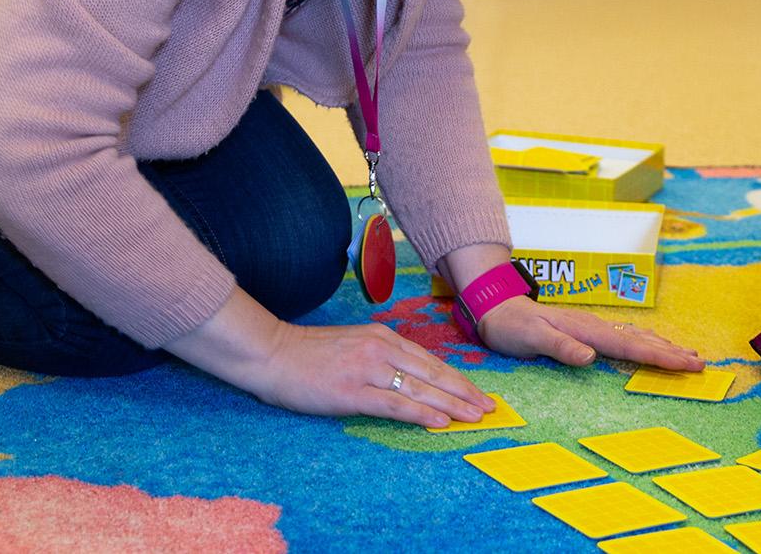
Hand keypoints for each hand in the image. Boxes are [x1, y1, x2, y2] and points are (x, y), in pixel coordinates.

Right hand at [167, 294, 494, 428]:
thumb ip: (378, 357)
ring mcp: (368, 369)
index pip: (429, 360)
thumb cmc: (306, 352)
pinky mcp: (353, 391)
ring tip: (474, 417)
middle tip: (489, 407)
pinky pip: (395, 405)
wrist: (271, 352)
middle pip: (433, 373)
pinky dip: (421, 413)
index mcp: (382, 337)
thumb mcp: (351, 345)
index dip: (456, 378)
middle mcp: (381, 349)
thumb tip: (406, 378)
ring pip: (420, 389)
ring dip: (452, 404)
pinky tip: (440, 422)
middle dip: (464, 392)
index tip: (476, 392)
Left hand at [474, 298, 704, 372]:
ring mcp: (593, 327)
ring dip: (663, 346)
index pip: (631, 345)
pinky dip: (645, 342)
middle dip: (672, 352)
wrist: (498, 305)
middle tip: (701, 363)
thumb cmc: (512, 326)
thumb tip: (591, 356)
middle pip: (641, 339)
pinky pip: (625, 336)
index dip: (661, 356)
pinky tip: (653, 344)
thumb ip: (561, 348)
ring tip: (688, 354)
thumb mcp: (531, 338)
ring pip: (636, 336)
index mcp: (587, 330)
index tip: (687, 364)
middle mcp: (595, 326)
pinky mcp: (587, 331)